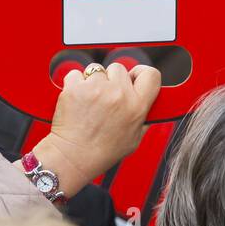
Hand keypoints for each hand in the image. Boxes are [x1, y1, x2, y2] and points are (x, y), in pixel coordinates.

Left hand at [32, 62, 160, 195]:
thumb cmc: (103, 151)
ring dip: (92, 82)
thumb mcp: (135, 139)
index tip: (133, 78)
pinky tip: (76, 100)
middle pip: (119, 68)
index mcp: (137, 106)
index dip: (140, 73)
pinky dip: (75, 84)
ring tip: (89, 102)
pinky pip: (76, 74)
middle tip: (106, 98)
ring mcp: (96, 89)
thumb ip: (143, 116)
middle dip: (112, 80)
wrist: (74, 156)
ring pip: (96, 70)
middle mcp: (119, 94)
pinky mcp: (75, 87)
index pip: (151, 74)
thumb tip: (149, 100)